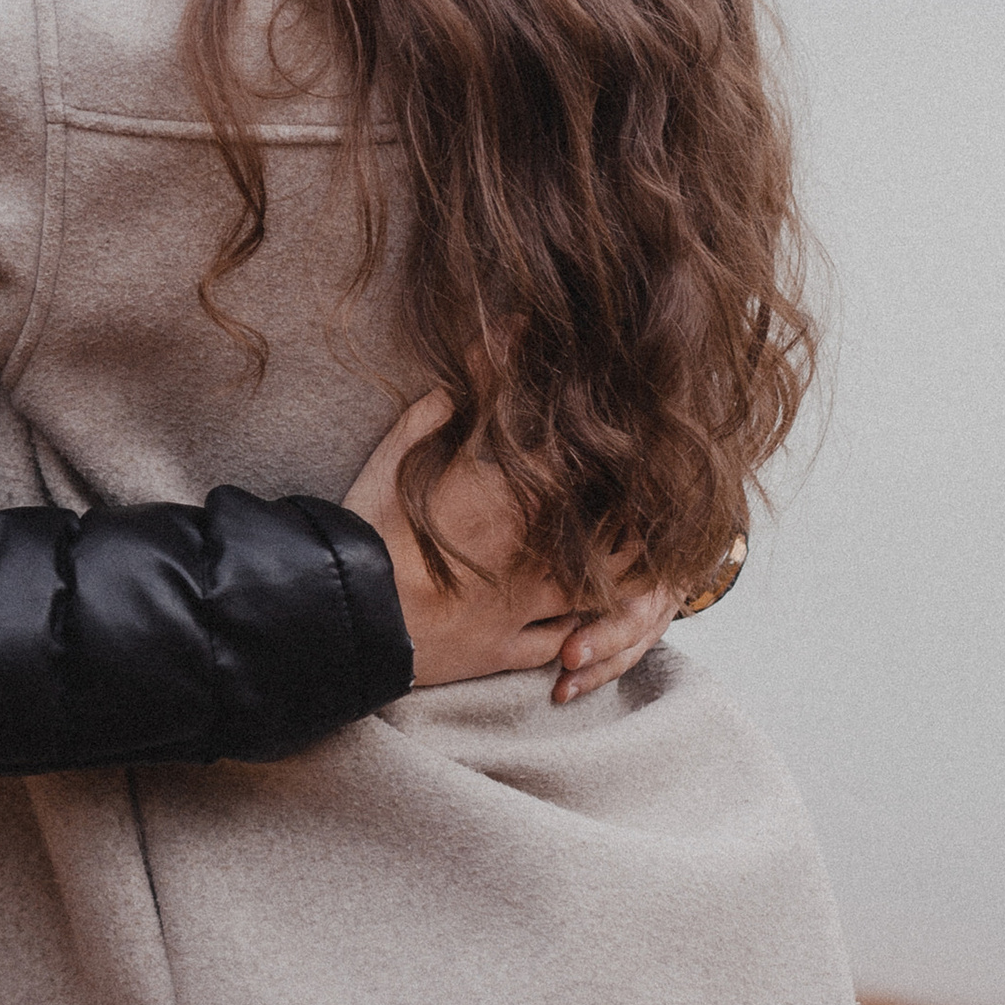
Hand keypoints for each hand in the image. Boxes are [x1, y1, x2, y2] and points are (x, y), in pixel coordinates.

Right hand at [346, 393, 676, 702]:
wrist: (349, 617)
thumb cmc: (370, 528)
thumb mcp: (400, 453)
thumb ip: (444, 408)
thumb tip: (482, 356)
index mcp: (513, 502)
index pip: (579, 466)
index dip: (605, 445)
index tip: (624, 430)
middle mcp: (534, 557)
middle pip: (608, 533)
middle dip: (632, 512)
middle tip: (655, 494)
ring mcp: (525, 607)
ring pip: (597, 590)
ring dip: (623, 571)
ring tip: (640, 553)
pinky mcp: (506, 648)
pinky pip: (563, 642)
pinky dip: (585, 630)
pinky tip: (594, 616)